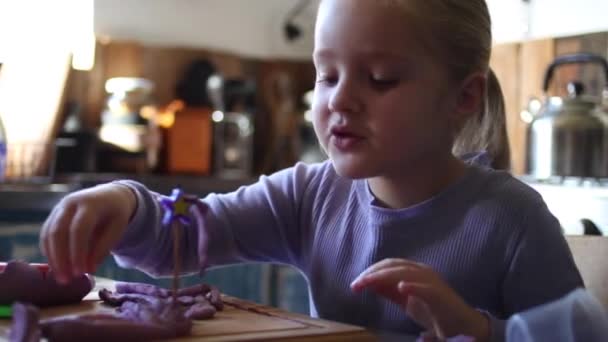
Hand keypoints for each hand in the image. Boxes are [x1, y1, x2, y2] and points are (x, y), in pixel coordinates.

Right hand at [40, 183, 135, 283]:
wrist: (110, 195)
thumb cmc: (116, 214)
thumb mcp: (117, 229)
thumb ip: (102, 248)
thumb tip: (88, 270)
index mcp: (90, 204)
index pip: (79, 229)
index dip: (77, 252)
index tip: (79, 273)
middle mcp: (70, 203)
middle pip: (58, 232)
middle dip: (60, 258)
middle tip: (65, 280)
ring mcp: (59, 209)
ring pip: (48, 234)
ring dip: (52, 258)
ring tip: (61, 278)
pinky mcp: (53, 216)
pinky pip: (46, 235)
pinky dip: (49, 252)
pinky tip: (57, 267)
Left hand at [350, 259, 489, 340]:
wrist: (463, 326)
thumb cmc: (433, 312)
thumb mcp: (405, 301)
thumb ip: (388, 291)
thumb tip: (366, 284)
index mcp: (414, 271)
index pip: (388, 265)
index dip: (370, 271)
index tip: (355, 284)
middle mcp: (422, 272)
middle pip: (392, 265)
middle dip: (371, 273)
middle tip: (355, 285)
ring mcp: (432, 282)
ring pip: (404, 272)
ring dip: (382, 277)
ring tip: (367, 283)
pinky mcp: (440, 295)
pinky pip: (425, 289)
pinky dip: (413, 286)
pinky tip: (401, 288)